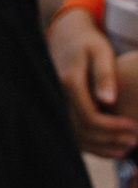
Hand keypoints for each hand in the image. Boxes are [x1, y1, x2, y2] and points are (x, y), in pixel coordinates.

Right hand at [50, 6, 137, 157]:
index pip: (89, 116)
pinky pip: (74, 134)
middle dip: (111, 138)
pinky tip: (114, 147)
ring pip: (77, 136)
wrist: (67, 40)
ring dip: (103, 146)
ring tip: (127, 146)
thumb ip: (105, 75)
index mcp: (69, 83)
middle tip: (135, 140)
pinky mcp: (61, 109)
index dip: (113, 126)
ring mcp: (58, 104)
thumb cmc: (90, 45)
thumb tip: (108, 101)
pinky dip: (93, 145)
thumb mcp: (101, 53)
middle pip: (83, 129)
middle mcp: (59, 97)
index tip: (134, 126)